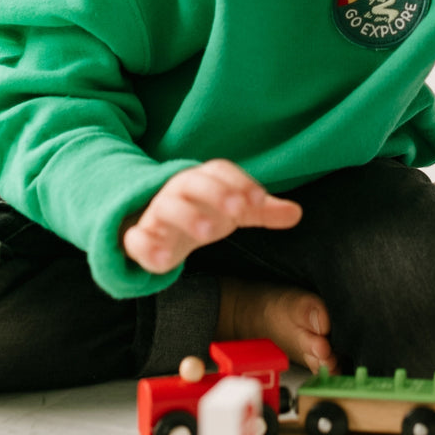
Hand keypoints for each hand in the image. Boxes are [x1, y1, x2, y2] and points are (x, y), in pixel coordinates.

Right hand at [122, 159, 302, 273]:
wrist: (155, 222)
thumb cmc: (204, 210)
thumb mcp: (233, 209)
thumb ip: (263, 211)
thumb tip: (296, 214)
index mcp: (205, 179)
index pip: (221, 172)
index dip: (240, 183)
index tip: (259, 200)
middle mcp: (180, 190)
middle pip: (194, 183)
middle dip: (215, 194)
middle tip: (237, 212)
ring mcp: (157, 212)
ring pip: (167, 207)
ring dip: (186, 216)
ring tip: (206, 234)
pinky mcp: (140, 237)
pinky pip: (137, 239)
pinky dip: (146, 247)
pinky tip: (163, 263)